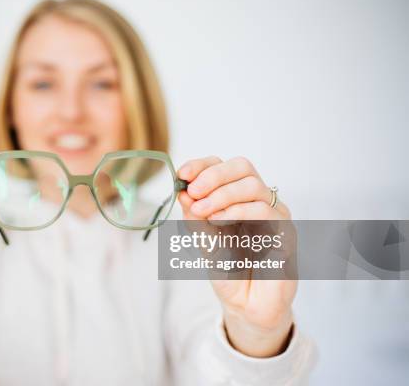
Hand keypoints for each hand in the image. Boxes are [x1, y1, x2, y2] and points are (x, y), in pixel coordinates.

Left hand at [177, 156, 294, 357]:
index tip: (182, 174)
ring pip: (254, 186)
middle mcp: (259, 201)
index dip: (203, 165)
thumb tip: (183, 191)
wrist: (246, 305)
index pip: (224, 166)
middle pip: (242, 167)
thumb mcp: (203, 240)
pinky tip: (219, 222)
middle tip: (193, 191)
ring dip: (222, 195)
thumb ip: (195, 217)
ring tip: (202, 210)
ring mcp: (275, 215)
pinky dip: (239, 212)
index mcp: (237, 197)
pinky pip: (267, 212)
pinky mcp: (286, 233)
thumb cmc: (228, 270)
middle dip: (213, 176)